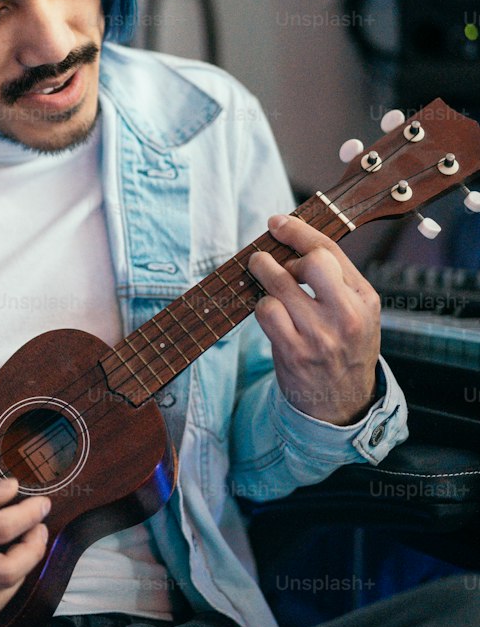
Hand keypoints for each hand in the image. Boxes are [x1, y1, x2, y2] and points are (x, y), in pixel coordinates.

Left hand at [247, 213, 379, 425]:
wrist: (342, 403)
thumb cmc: (345, 348)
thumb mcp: (358, 312)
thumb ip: (336, 280)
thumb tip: (294, 241)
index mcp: (365, 299)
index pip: (331, 251)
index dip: (299, 232)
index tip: (278, 222)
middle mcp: (346, 315)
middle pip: (312, 262)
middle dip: (285, 254)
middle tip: (270, 258)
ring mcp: (320, 335)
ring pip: (280, 285)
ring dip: (263, 274)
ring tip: (260, 273)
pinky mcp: (294, 352)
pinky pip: (266, 312)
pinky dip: (261, 306)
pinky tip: (268, 309)